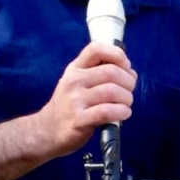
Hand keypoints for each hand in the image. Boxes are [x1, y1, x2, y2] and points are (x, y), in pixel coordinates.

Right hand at [36, 41, 136, 156]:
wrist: (48, 130)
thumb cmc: (70, 106)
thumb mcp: (78, 83)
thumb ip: (101, 73)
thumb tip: (131, 72)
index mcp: (75, 69)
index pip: (96, 49)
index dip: (117, 54)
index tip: (126, 66)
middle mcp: (73, 81)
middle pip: (111, 72)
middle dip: (129, 82)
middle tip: (129, 91)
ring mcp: (75, 100)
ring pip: (112, 91)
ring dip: (127, 98)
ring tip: (126, 104)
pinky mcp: (79, 120)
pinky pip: (107, 111)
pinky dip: (122, 112)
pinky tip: (123, 114)